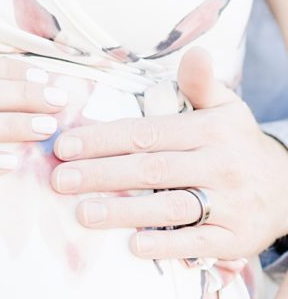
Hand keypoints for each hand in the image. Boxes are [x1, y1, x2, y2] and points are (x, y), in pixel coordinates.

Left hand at [50, 47, 287, 259]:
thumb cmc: (238, 148)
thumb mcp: (226, 111)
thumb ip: (202, 85)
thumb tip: (195, 53)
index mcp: (211, 130)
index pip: (148, 133)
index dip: (104, 139)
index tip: (65, 145)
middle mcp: (221, 164)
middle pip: (152, 169)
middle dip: (102, 174)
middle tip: (59, 180)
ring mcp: (230, 202)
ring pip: (171, 205)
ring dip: (124, 211)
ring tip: (83, 213)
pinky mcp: (235, 237)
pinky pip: (197, 241)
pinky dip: (167, 243)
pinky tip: (134, 245)